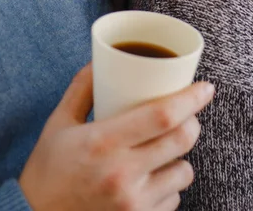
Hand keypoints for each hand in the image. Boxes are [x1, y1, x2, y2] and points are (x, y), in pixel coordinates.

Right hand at [19, 65, 214, 210]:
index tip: (206, 87)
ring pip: (184, 172)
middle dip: (193, 121)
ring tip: (162, 150)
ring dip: (180, 157)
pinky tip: (152, 179)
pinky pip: (173, 200)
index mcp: (104, 142)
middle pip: (182, 140)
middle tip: (187, 114)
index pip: (163, 115)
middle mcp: (123, 174)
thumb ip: (82, 87)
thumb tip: (100, 57)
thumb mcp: (59, 123)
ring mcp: (133, 205)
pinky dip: (169, 187)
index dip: (191, 99)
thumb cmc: (46, 169)